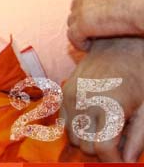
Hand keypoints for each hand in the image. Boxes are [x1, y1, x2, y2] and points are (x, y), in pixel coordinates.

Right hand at [61, 37, 143, 160]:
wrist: (122, 44)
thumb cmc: (141, 74)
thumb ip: (138, 138)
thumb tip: (127, 160)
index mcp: (109, 106)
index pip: (102, 149)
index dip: (114, 161)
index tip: (123, 161)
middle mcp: (85, 101)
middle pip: (85, 146)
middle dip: (102, 150)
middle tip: (120, 140)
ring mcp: (71, 95)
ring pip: (71, 136)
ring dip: (87, 139)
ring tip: (107, 128)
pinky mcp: (64, 90)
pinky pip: (62, 122)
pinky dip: (75, 127)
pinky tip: (93, 119)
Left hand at [68, 0, 143, 49]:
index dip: (94, 3)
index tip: (104, 14)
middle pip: (78, 2)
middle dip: (85, 15)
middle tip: (97, 29)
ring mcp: (83, 4)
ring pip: (73, 18)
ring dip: (81, 29)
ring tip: (92, 40)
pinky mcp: (84, 22)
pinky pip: (73, 34)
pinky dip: (79, 42)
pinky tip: (89, 48)